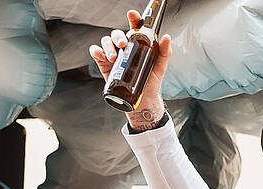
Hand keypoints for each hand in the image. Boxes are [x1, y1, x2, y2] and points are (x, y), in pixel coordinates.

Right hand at [89, 8, 173, 130]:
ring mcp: (114, 56)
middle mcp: (125, 48)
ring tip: (114, 58)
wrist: (144, 100)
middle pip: (117, 34)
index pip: (134, 28)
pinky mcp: (105, 65)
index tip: (132, 14)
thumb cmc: (152, 82)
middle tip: (123, 45)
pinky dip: (96, 51)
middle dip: (118, 36)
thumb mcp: (160, 66)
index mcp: (138, 45)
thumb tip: (166, 37)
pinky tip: (101, 55)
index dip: (133, 19)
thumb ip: (165, 52)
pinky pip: (96, 53)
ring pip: (106, 42)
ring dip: (108, 46)